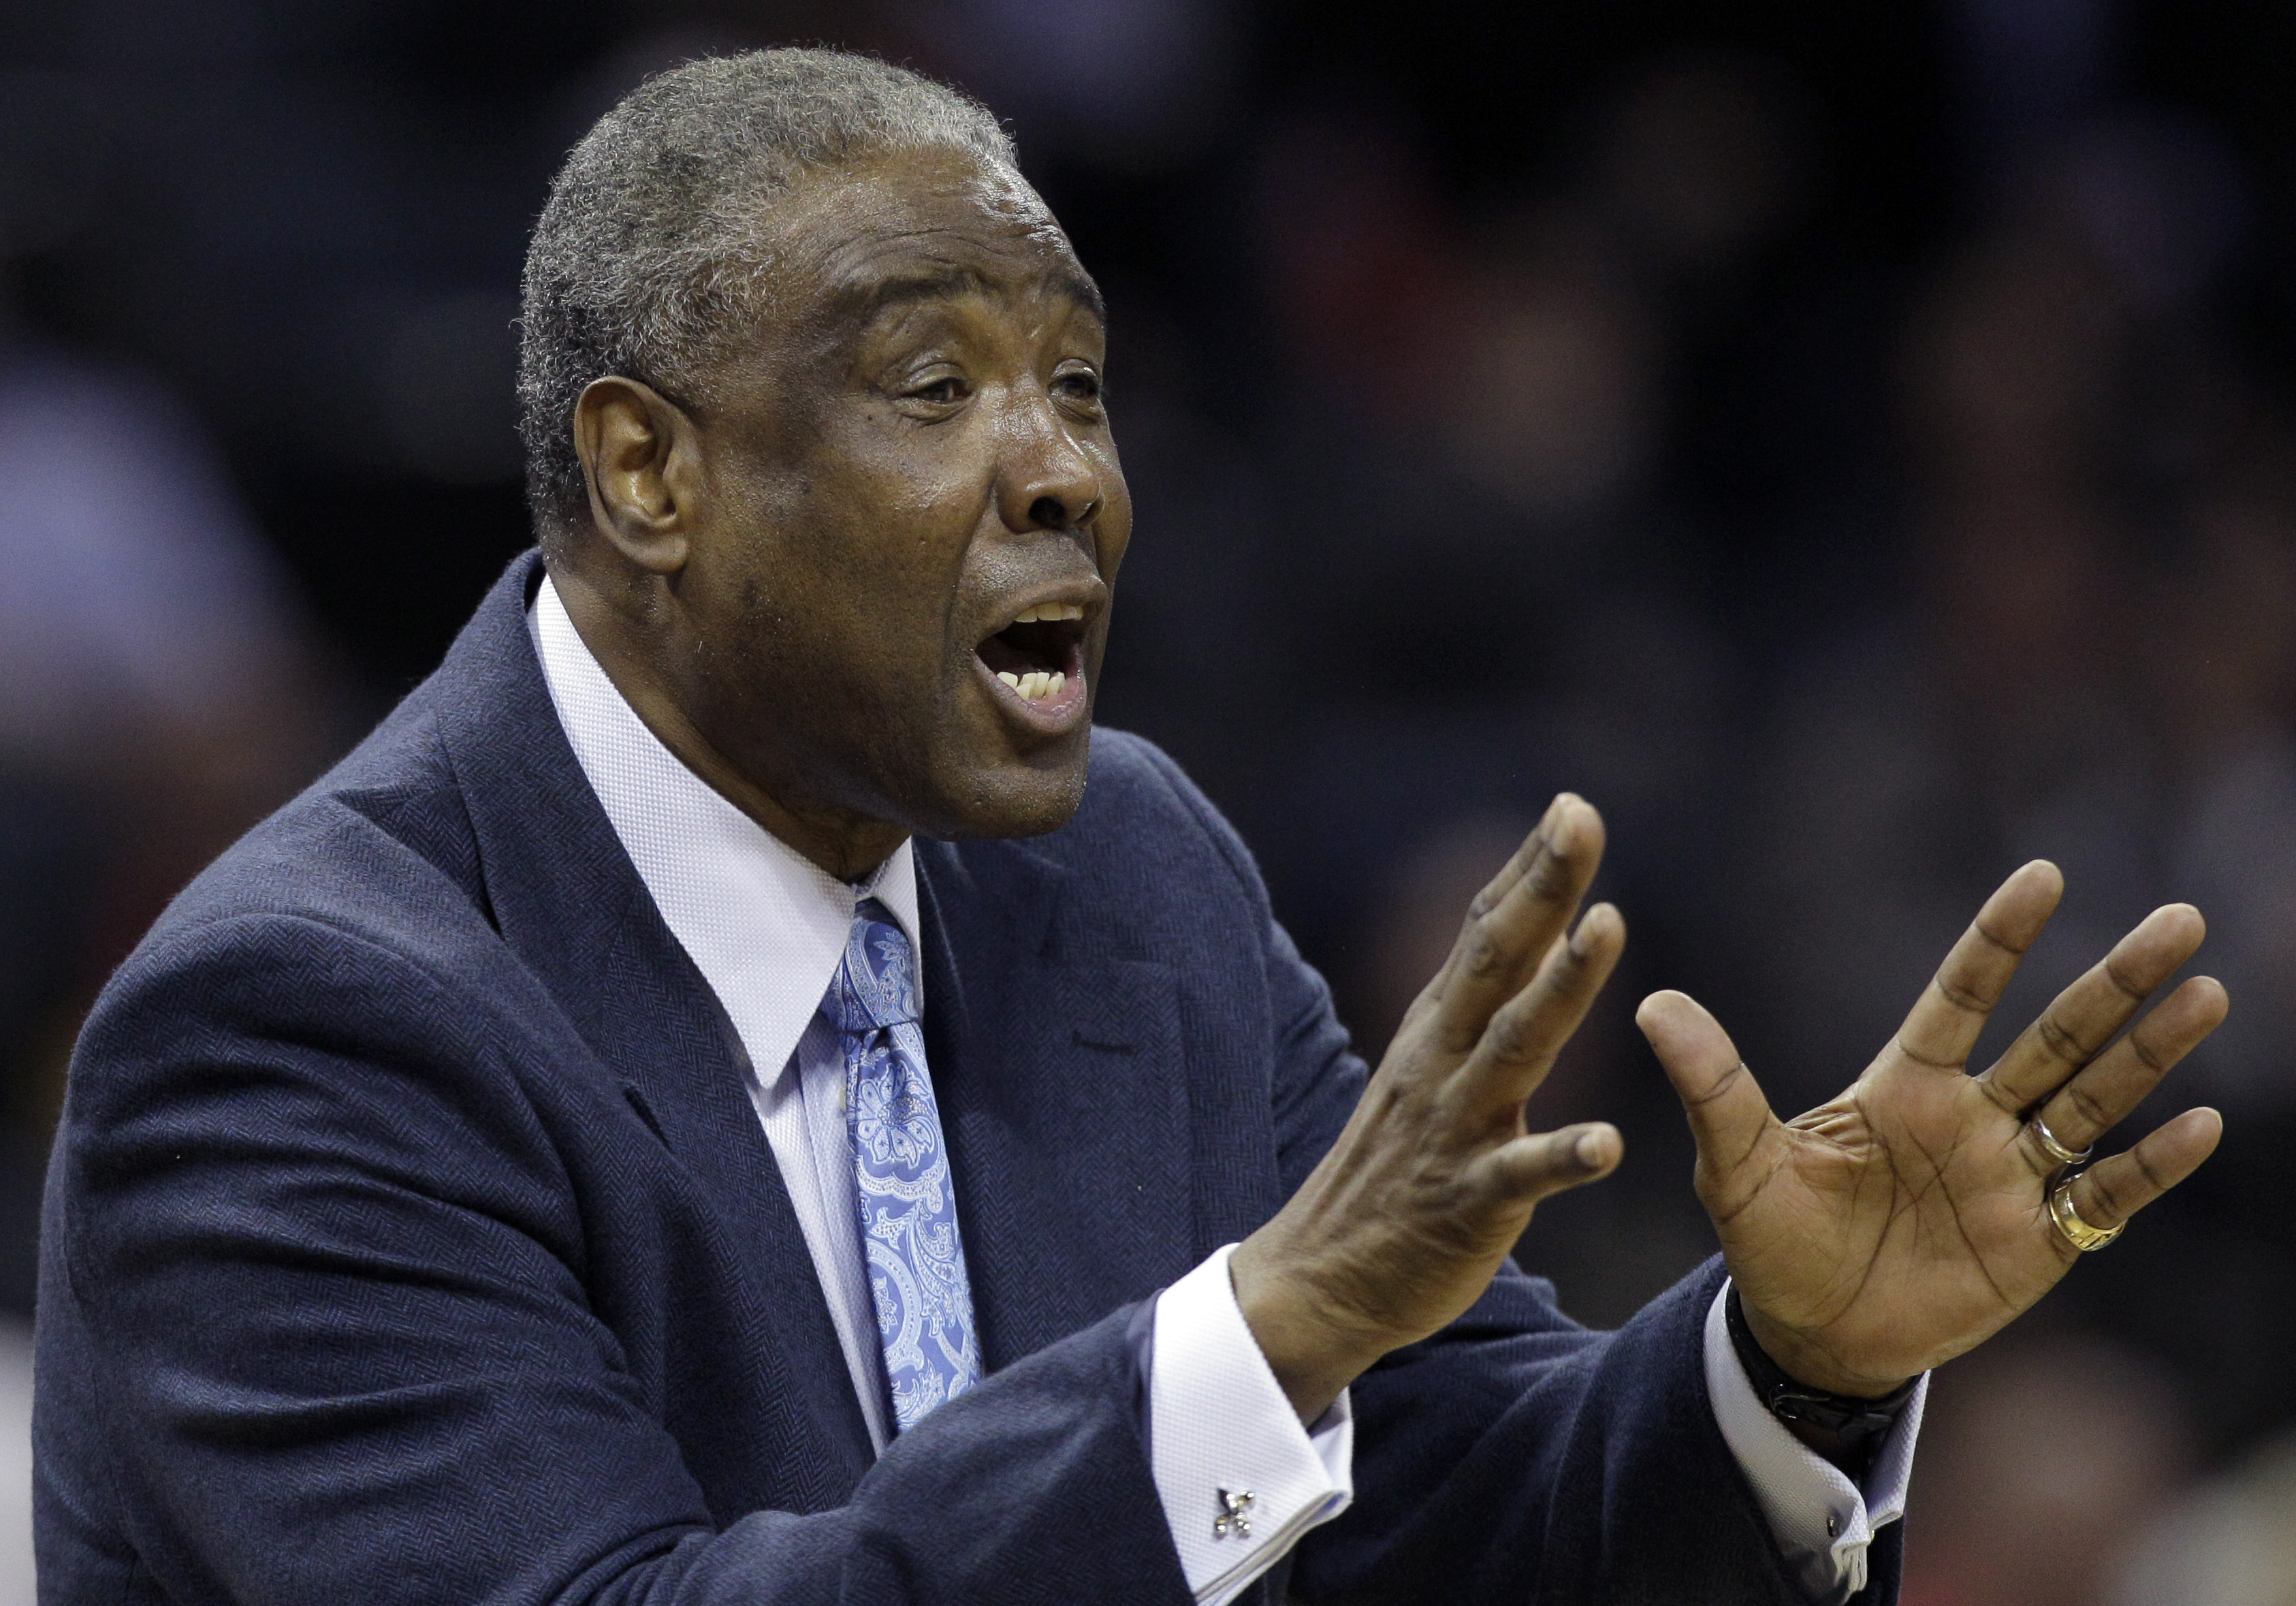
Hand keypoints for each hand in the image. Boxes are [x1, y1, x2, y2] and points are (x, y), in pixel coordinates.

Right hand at [1231, 794, 1625, 1421]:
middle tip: (1583, 819)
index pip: (1487, 932)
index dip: (1529, 869)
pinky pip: (1517, 1175)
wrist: (1320, 1278)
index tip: (1572, 804)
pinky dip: (1562, 1156)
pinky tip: (1609, 1144)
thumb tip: (1523, 926)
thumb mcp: (1427, 1068)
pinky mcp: (1466, 1201)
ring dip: (1563, 985)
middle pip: (1498, 961)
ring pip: (1513, 1046)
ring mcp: (1453, 1129)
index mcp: (1438, 1030)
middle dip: (1543, 888)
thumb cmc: (1393, 1168)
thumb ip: (1476, 1003)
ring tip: (1610, 925)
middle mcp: (1442, 1062)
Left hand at [1639, 860, 2226, 1396]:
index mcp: (1903, 1086)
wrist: (1806, 1335)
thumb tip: (1653, 1004)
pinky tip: (2200, 1124)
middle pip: (2055, 1035)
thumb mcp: (1733, 1162)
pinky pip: (2104, 1194)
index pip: (1961, 995)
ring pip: (2093, 1099)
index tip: (2043, 875)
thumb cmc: (1770, 1240)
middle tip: (2179, 921)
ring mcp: (2011, 1176)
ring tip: (2206, 993)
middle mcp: (1970, 1118)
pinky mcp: (2039, 1243)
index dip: (2000, 939)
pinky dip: (2151, 1163)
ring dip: (2150, 1051)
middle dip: (2115, 981)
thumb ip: (1712, 1085)